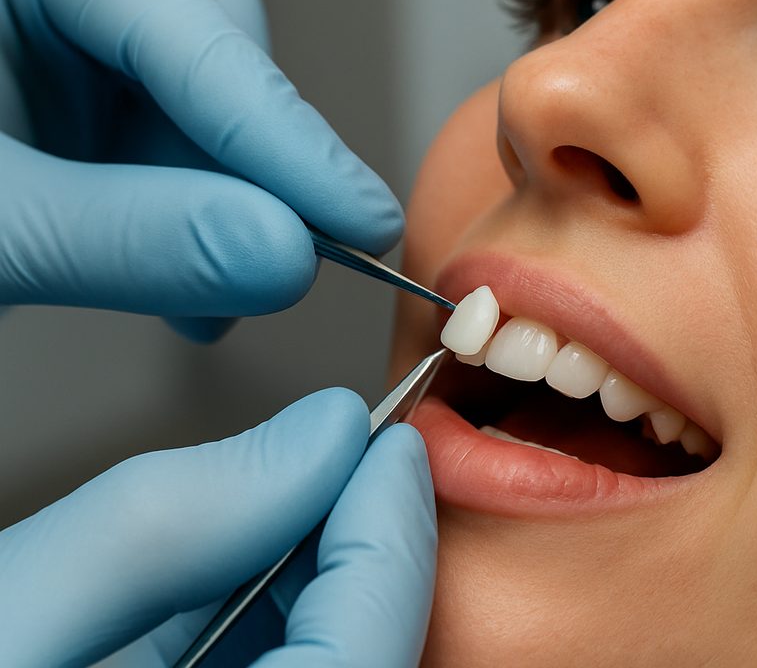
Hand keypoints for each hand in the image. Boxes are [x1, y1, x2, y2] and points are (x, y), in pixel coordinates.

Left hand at [0, 0, 403, 340]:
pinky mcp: (52, 52)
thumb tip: (282, 261)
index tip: (362, 224)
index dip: (286, 140)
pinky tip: (178, 267)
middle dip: (240, 164)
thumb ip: (128, 236)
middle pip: (200, 35)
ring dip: (209, 193)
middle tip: (270, 269)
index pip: (185, 27)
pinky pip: (149, 110)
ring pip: (187, 80)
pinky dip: (172, 195)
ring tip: (207, 293)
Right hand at [0, 391, 436, 666]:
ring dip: (311, 585)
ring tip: (283, 498)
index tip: (387, 443)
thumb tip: (316, 436)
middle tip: (342, 459)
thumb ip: (164, 521)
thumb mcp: (6, 616)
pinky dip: (256, 630)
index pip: (368, 651)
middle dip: (356, 554)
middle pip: (359, 660)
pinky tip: (223, 573)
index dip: (392, 534)